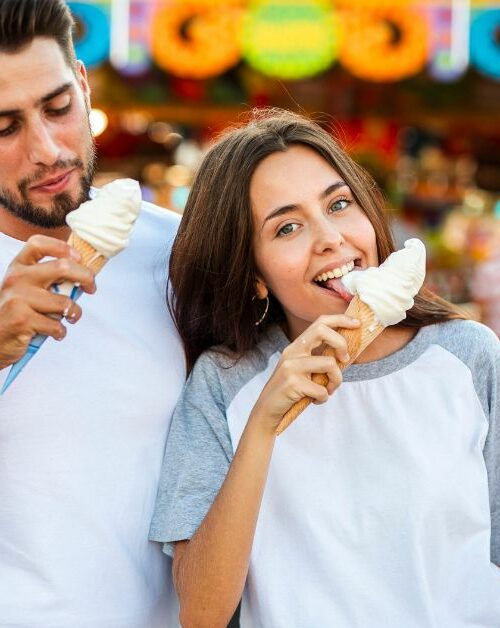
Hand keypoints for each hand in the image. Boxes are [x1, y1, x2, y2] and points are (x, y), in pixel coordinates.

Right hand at [0, 235, 95, 369]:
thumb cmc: (18, 313)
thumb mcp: (27, 288)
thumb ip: (48, 278)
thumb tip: (84, 273)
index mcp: (18, 267)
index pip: (38, 243)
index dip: (63, 247)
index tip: (79, 258)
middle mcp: (17, 279)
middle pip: (62, 267)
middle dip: (86, 277)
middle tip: (91, 288)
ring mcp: (18, 299)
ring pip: (64, 302)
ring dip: (74, 313)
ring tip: (69, 317)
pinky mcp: (22, 321)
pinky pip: (57, 325)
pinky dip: (61, 332)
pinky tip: (54, 332)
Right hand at [250, 314, 359, 433]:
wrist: (267, 409)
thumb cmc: (291, 390)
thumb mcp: (304, 370)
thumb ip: (319, 359)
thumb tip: (346, 353)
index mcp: (297, 346)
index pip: (320, 322)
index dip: (340, 319)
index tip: (356, 323)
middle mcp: (292, 351)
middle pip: (322, 330)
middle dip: (341, 343)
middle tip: (346, 359)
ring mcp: (291, 366)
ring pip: (329, 363)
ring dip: (336, 381)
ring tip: (328, 390)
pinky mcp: (292, 383)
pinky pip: (322, 389)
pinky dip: (324, 398)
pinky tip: (315, 401)